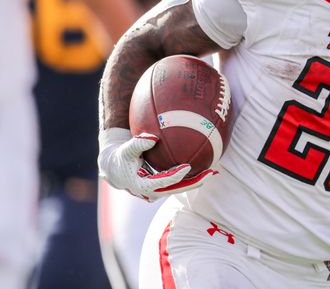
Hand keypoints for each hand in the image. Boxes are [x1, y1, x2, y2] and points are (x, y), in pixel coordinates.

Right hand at [97, 128, 214, 201]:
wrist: (115, 169)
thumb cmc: (122, 156)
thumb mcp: (126, 149)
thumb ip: (138, 143)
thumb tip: (154, 138)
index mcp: (142, 184)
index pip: (161, 182)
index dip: (174, 175)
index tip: (187, 166)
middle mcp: (152, 192)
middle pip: (177, 188)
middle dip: (194, 182)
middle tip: (210, 173)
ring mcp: (158, 192)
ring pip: (180, 188)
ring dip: (196, 181)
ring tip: (213, 171)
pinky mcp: (163, 188)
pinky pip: (179, 184)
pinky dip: (191, 178)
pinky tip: (206, 169)